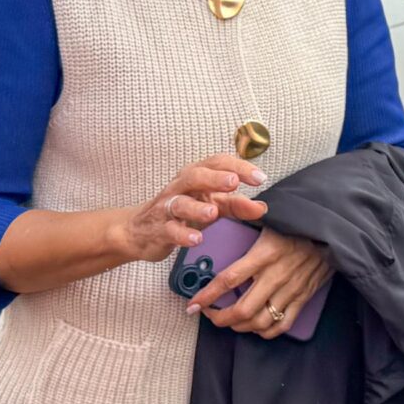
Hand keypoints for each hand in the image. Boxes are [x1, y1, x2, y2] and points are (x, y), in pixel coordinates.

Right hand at [110, 156, 267, 263]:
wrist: (140, 231)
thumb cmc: (181, 213)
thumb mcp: (210, 206)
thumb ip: (236, 205)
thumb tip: (262, 207)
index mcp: (195, 176)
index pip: (217, 163)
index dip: (238, 167)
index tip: (260, 177)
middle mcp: (180, 187)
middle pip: (195, 176)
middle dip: (215, 178)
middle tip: (234, 182)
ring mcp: (167, 208)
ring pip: (179, 203)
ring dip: (196, 207)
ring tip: (213, 213)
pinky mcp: (159, 229)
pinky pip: (170, 230)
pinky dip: (182, 234)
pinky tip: (196, 239)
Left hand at [192, 226, 333, 338]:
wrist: (333, 229)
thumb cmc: (298, 222)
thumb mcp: (269, 217)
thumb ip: (245, 221)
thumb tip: (220, 218)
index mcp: (264, 254)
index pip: (228, 280)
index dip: (207, 296)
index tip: (193, 304)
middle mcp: (276, 276)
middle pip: (241, 310)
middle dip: (220, 319)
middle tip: (210, 315)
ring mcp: (291, 290)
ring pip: (260, 322)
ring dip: (240, 327)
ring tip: (230, 321)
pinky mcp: (303, 297)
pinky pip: (282, 324)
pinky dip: (265, 331)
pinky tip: (256, 327)